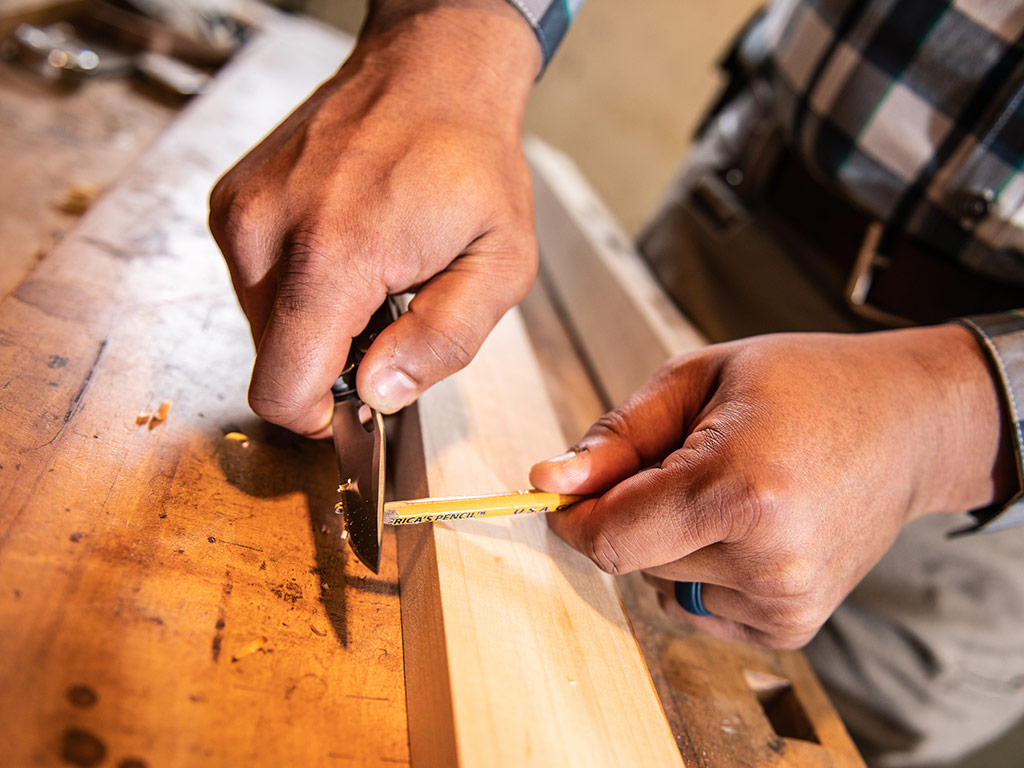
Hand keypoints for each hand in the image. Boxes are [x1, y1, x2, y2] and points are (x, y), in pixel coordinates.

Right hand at [209, 2, 539, 435]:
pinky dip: (296, 284)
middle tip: (385, 315)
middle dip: (328, 362)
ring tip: (368, 271)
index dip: (319, 418)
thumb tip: (379, 393)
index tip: (354, 405)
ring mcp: (243, 211)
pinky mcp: (234, 201)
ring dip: (315, 321)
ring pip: (262, 323)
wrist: (429, 72)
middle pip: (273, 360)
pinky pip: (256, 281)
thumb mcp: (498, 265)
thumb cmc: (469, 161)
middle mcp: (269, 230)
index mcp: (334, 255)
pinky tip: (341, 246)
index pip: (282, 388)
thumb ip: (443, 341)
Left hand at [530, 325, 1015, 648]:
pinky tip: (750, 526)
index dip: (574, 516)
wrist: (907, 425)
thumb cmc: (807, 386)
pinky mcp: (793, 624)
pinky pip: (700, 605)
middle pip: (634, 558)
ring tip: (732, 488)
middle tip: (689, 461)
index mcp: (739, 489)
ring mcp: (785, 600)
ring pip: (664, 581)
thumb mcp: (698, 379)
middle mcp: (767, 559)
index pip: (611, 537)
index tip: (567, 494)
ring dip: (674, 540)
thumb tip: (551, 481)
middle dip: (637, 512)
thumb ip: (617, 437)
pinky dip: (704, 568)